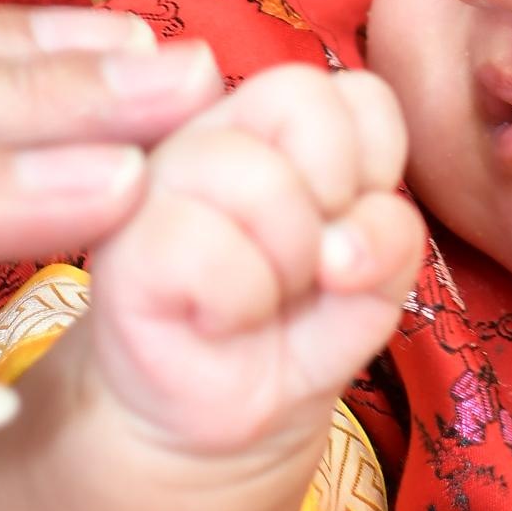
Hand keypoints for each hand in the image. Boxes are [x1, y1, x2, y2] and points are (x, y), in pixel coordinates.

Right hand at [85, 64, 423, 465]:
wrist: (220, 418)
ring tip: (263, 298)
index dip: (376, 164)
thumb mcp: (374, 284)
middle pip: (303, 98)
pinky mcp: (121, 249)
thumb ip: (390, 240)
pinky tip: (219, 321)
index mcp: (273, 123)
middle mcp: (208, 133)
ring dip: (287, 262)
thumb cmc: (295, 332)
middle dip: (333, 202)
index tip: (348, 222)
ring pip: (254, 173)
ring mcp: (154, 183)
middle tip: (306, 266)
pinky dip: (238, 301)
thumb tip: (346, 244)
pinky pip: (204, 248)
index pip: (358, 92)